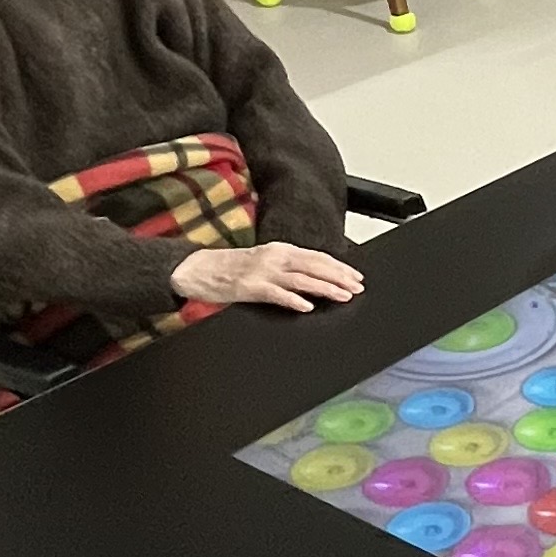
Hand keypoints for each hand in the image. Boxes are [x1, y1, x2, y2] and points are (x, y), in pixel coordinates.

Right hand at [172, 241, 363, 312]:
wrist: (197, 269)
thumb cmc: (230, 269)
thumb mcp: (264, 262)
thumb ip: (287, 269)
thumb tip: (315, 279)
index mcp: (280, 250)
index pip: (317, 257)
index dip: (339, 267)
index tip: (356, 277)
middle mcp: (274, 256)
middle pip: (314, 265)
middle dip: (339, 277)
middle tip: (358, 288)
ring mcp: (262, 271)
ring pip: (301, 279)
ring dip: (325, 288)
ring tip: (343, 296)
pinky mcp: (250, 287)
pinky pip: (276, 294)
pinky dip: (293, 300)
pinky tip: (307, 306)